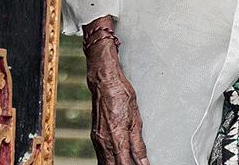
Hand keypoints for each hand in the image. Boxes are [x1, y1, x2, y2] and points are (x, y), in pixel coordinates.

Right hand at [84, 22, 147, 164]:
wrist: (104, 81)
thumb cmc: (120, 95)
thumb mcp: (136, 120)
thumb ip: (138, 145)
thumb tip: (143, 162)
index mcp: (116, 138)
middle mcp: (104, 142)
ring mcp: (97, 140)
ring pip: (105, 164)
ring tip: (129, 163)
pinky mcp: (95, 136)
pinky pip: (101, 156)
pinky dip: (109, 162)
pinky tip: (117, 160)